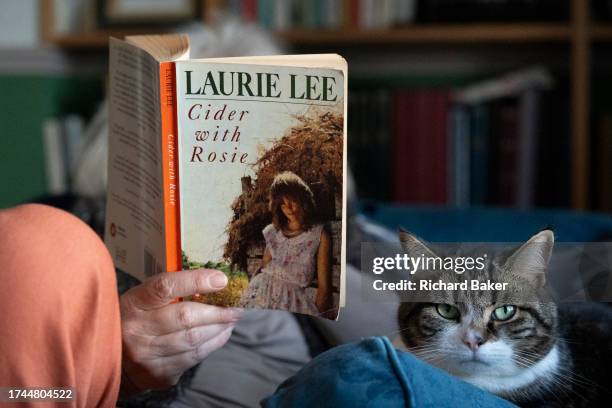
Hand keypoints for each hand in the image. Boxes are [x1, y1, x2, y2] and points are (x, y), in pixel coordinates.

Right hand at [119, 269, 241, 392]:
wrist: (112, 357)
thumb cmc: (137, 319)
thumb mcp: (143, 299)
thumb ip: (173, 290)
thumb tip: (215, 282)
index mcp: (134, 303)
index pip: (166, 286)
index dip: (196, 281)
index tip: (221, 279)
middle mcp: (137, 330)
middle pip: (186, 316)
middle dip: (218, 312)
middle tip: (236, 308)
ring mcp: (146, 355)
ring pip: (194, 339)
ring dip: (219, 329)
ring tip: (230, 320)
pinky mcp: (158, 374)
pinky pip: (193, 357)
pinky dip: (212, 344)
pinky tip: (220, 335)